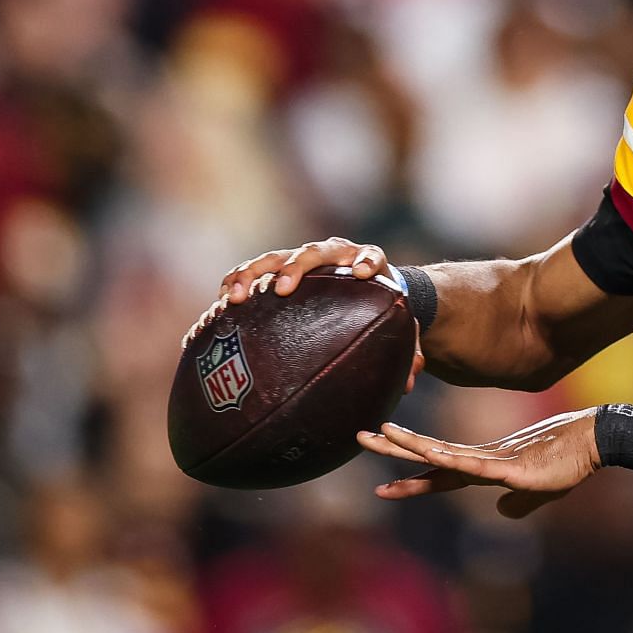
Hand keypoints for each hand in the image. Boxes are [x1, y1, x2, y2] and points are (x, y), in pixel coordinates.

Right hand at [205, 236, 425, 390]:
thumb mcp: (398, 327)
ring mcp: (302, 259)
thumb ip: (407, 348)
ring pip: (273, 258)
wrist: (365, 287)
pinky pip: (252, 273)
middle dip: (296, 266)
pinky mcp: (278, 269)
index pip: (369, 255)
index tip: (361, 272)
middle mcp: (333, 254)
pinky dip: (235, 284)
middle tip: (283, 288)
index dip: (365, 260)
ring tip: (234, 297)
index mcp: (368, 262)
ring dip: (251, 274)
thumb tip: (412, 380)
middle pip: (313, 252)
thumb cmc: (382, 310)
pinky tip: (220, 306)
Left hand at [355, 409, 599, 518]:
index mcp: (486, 467)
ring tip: (380, 433)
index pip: (439, 473)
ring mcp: (493, 461)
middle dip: (393, 449)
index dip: (411, 480)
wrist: (594, 441)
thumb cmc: (570, 463)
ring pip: (443, 453)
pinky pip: (473, 464)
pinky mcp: (509, 467)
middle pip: (430, 456)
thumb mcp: (541, 492)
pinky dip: (450, 461)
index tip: (380, 485)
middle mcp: (482, 459)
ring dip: (410, 444)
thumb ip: (519, 503)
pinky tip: (429, 455)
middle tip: (358, 437)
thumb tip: (501, 512)